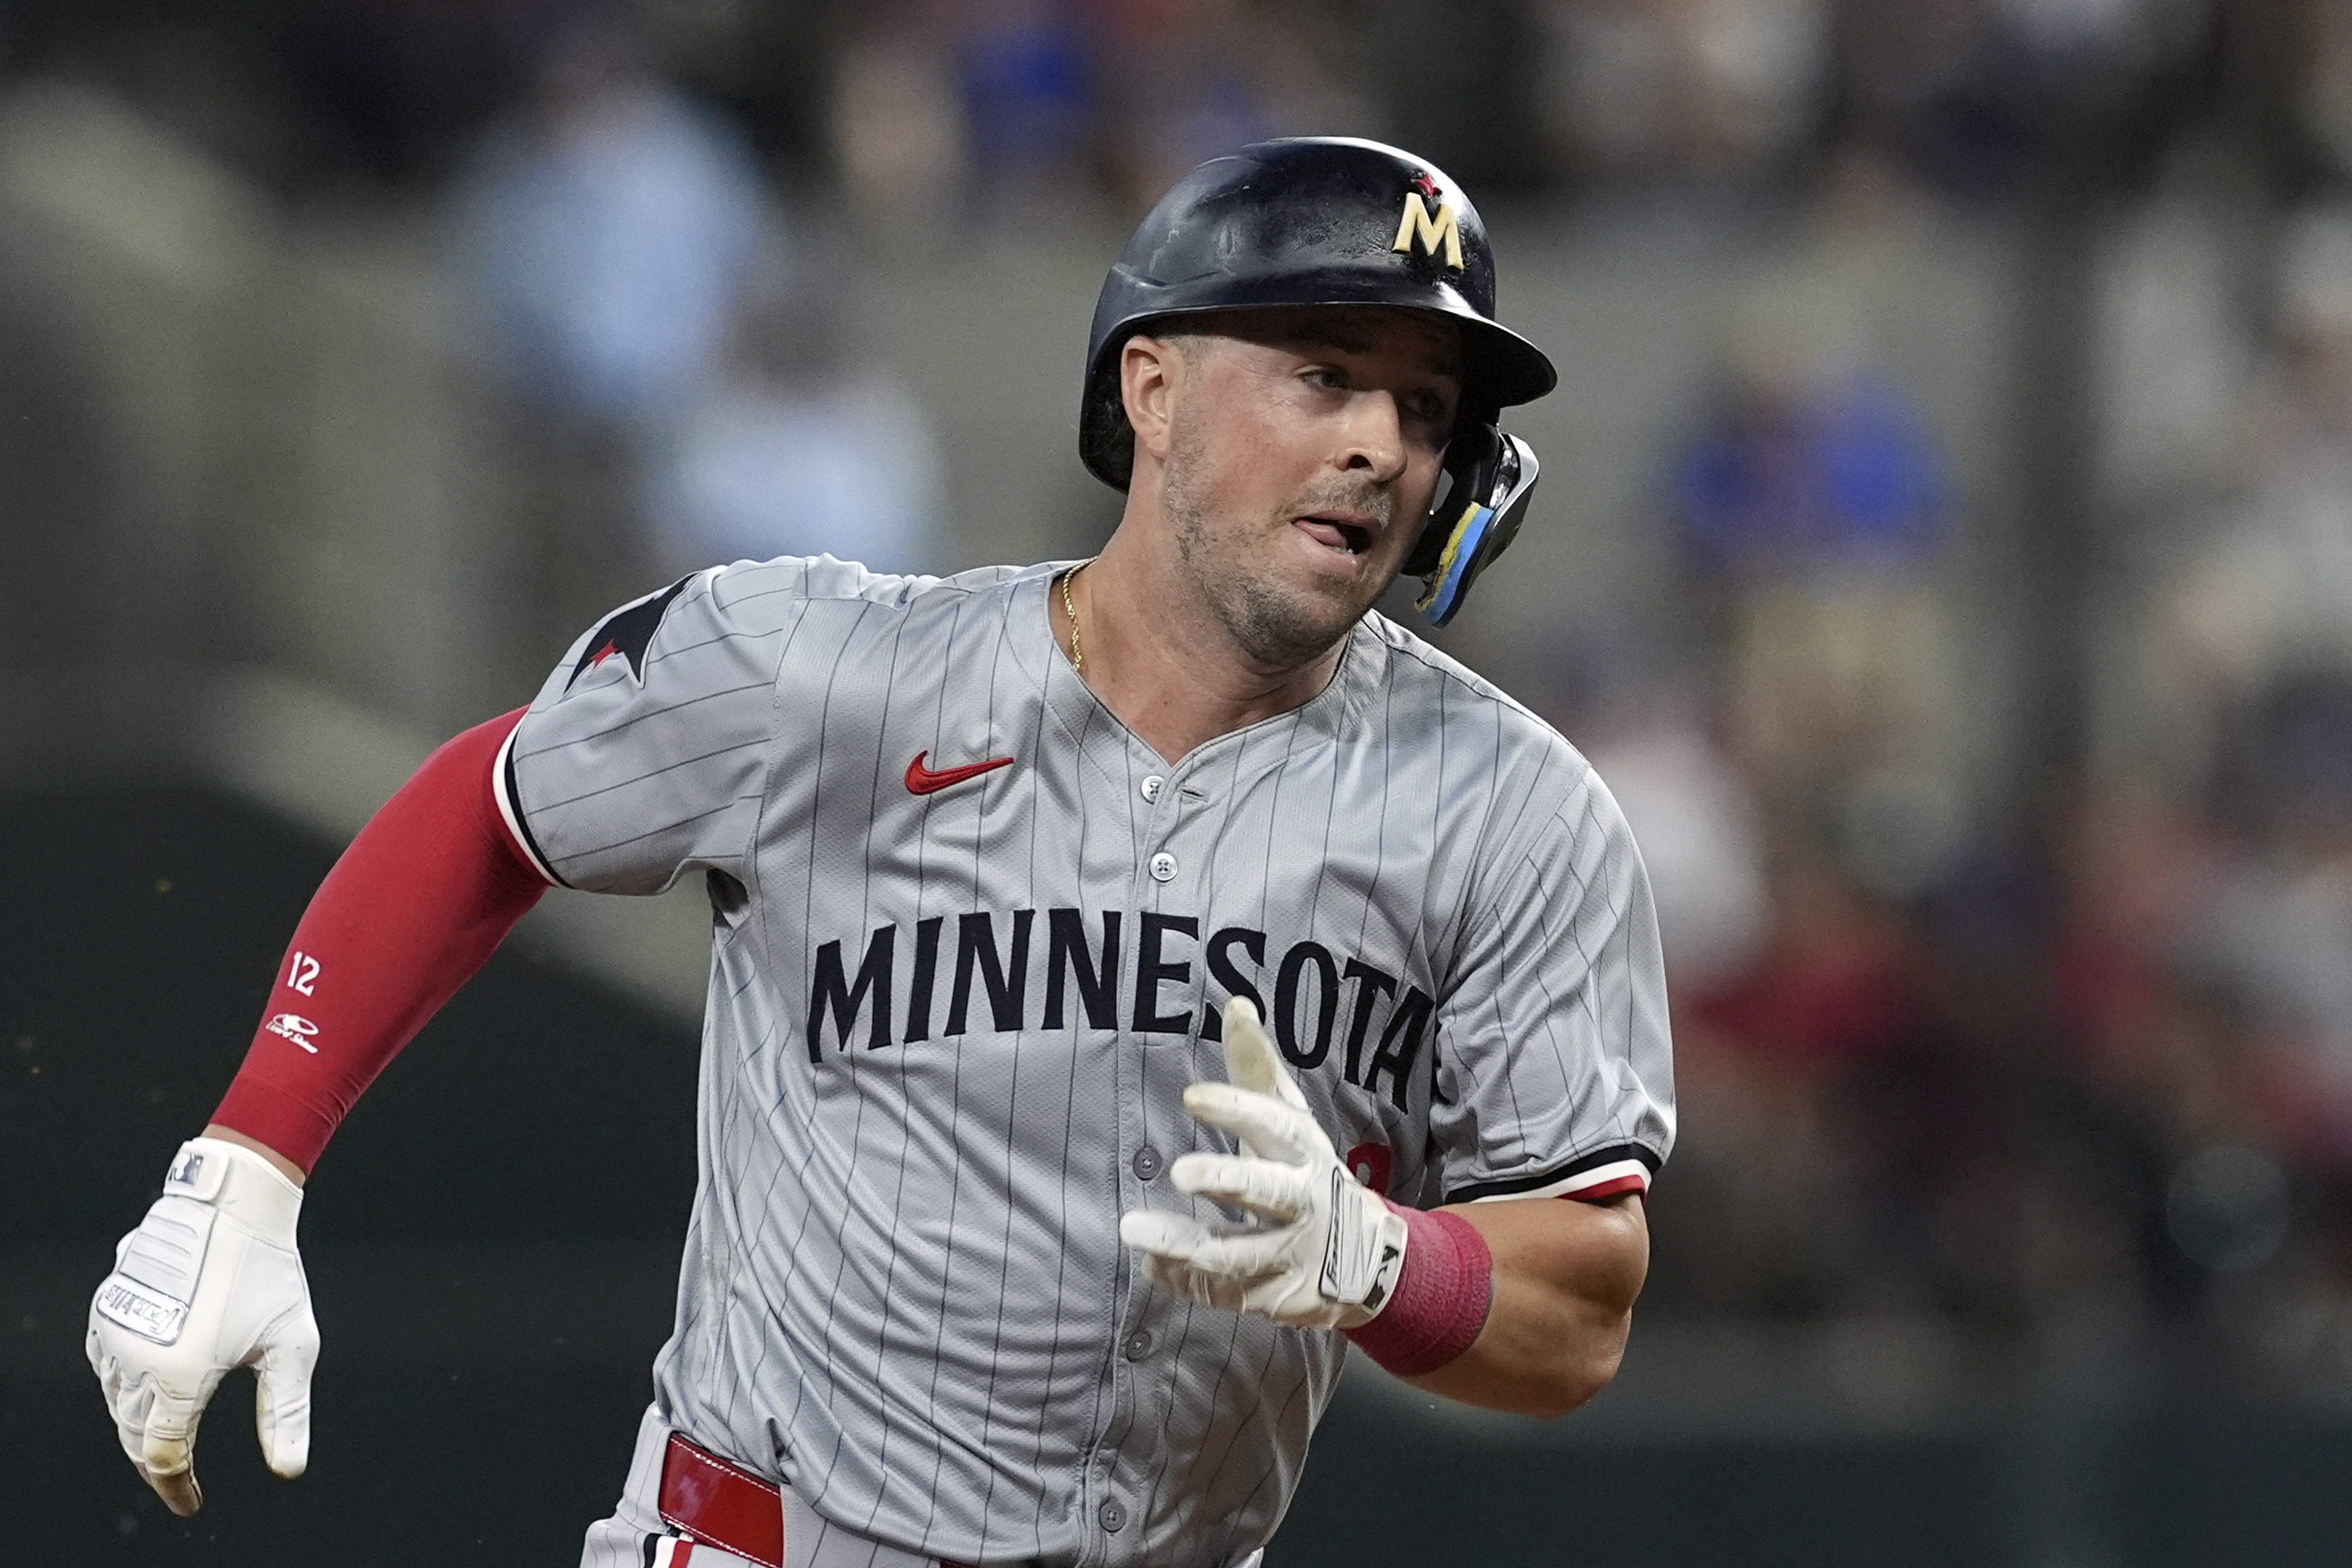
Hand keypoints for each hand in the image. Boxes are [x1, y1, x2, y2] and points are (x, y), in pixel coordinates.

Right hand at [87, 1137, 318, 1515]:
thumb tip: (289, 1469)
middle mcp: (136, 1356)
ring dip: (138, 1425)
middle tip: (181, 1480)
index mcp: (179, 1374)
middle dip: (156, 1462)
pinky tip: (146, 1392)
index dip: (175, 1485)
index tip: (191, 1502)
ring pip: (116, 1401)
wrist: (233, 1202)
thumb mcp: (291, 1346)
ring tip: (168, 1438)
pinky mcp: (107, 1307)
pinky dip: (124, 1389)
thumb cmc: (268, 1270)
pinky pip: (106, 1366)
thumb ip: (285, 1412)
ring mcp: (115, 1329)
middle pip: (134, 1433)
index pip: (161, 1455)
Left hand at [1119, 997, 1407, 1329]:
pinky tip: (1152, 1261)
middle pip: (1268, 1193)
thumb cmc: (1306, 1173)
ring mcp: (1292, 1256)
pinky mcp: (1276, 1298)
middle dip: (1226, 1180)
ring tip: (1134, 1226)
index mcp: (1304, 1152)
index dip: (1236, 1109)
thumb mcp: (1288, 1121)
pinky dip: (1183, 1280)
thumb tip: (1235, 1005)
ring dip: (1184, 1244)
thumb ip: (1256, 1069)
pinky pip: (1223, 1293)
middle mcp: (1305, 1204)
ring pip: (1238, 1255)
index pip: (1274, 1125)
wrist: (1368, 1260)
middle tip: (1179, 1171)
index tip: (1193, 1097)